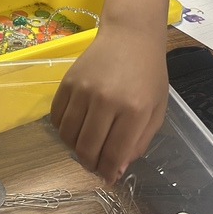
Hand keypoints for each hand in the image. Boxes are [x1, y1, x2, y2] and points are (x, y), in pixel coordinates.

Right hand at [51, 24, 168, 182]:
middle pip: (86, 148)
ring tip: (85, 145)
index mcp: (134, 110)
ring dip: (74, 148)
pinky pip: (57, 117)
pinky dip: (63, 130)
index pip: (113, 154)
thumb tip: (116, 168)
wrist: (130, 36)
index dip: (107, 172)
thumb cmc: (148, 74)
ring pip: (68, 136)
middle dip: (90, 164)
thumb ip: (139, 142)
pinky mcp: (67, 82)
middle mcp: (106, 101)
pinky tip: (75, 128)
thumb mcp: (156, 110)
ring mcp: (83, 90)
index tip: (107, 177)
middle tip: (95, 164)